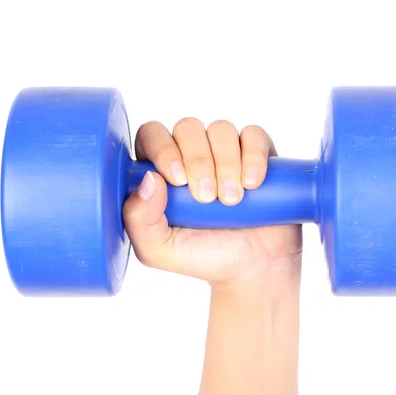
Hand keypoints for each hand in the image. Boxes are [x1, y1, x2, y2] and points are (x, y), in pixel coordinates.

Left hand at [122, 118, 301, 289]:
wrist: (255, 267)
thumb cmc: (205, 256)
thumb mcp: (160, 251)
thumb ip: (139, 221)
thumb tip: (148, 179)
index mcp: (160, 171)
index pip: (151, 136)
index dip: (162, 149)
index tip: (177, 180)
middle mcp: (191, 154)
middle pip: (187, 127)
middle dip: (198, 161)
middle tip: (207, 197)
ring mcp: (224, 150)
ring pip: (220, 129)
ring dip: (226, 163)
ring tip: (232, 199)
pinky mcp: (256, 153)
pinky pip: (254, 135)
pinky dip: (253, 156)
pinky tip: (252, 183)